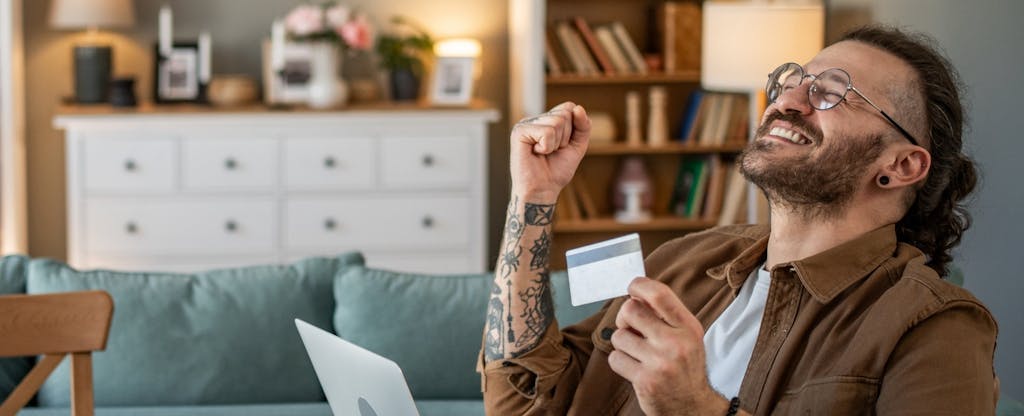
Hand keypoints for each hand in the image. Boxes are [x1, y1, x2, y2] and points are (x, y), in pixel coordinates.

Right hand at [509, 102, 589, 201]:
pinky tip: (536, 153)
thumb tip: (578, 107)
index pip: (569, 107)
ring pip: (557, 122)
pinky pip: (546, 132)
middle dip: (565, 137)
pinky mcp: (519, 131)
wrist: (543, 190)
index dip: (574, 128)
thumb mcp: (577, 145)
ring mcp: (526, 124)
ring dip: (556, 144)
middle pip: (565, 114)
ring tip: (544, 153)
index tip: (563, 145)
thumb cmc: (556, 170)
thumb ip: (583, 126)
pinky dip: (547, 147)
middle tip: (552, 151)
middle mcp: (536, 119)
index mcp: (547, 120)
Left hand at [609, 277, 726, 415]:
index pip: (659, 294)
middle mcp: (676, 342)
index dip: (639, 285)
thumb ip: (665, 315)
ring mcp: (660, 362)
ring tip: (637, 353)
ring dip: (622, 343)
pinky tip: (633, 367)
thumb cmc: (685, 366)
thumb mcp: (686, 336)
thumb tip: (635, 294)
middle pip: (630, 310)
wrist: (692, 406)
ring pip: (619, 336)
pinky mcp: (645, 380)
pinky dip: (619, 361)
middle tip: (631, 328)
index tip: (631, 288)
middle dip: (624, 318)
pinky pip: (615, 358)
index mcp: (688, 327)